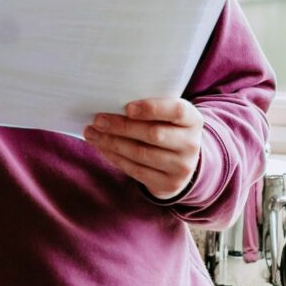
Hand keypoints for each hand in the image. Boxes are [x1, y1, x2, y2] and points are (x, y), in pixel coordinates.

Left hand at [83, 98, 203, 199]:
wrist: (182, 162)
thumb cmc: (167, 127)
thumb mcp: (167, 115)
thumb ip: (149, 107)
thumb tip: (110, 101)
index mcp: (192, 120)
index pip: (176, 111)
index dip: (152, 108)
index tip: (127, 107)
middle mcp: (191, 144)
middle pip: (153, 134)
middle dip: (121, 126)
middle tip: (98, 120)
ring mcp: (181, 167)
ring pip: (141, 154)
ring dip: (112, 143)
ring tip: (92, 133)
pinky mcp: (168, 184)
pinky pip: (136, 170)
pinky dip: (115, 157)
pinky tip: (102, 147)